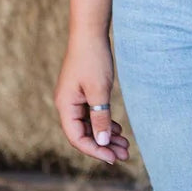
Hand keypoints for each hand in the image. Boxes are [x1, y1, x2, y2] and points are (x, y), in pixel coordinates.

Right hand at [55, 40, 129, 165]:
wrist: (90, 32)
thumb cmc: (93, 59)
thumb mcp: (99, 91)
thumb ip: (100, 118)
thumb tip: (102, 142)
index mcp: (65, 106)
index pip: (77, 138)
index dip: (95, 150)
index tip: (113, 158)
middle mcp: (67, 104)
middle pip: (84, 134)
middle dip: (104, 145)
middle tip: (125, 155)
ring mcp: (74, 98)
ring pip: (90, 125)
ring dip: (106, 135)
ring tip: (125, 145)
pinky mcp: (82, 93)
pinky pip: (92, 114)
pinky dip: (104, 122)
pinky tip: (118, 128)